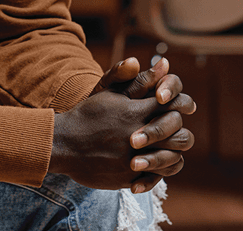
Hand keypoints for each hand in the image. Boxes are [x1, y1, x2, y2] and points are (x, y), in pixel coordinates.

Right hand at [52, 58, 194, 192]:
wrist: (63, 144)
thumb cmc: (88, 115)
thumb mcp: (111, 92)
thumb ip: (140, 80)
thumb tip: (165, 64)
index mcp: (136, 113)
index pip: (174, 105)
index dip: (178, 103)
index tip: (172, 104)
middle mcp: (139, 138)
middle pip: (179, 134)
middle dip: (177, 128)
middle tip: (170, 125)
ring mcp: (134, 161)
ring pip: (173, 159)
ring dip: (173, 151)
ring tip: (165, 146)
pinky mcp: (129, 178)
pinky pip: (157, 178)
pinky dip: (159, 171)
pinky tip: (153, 163)